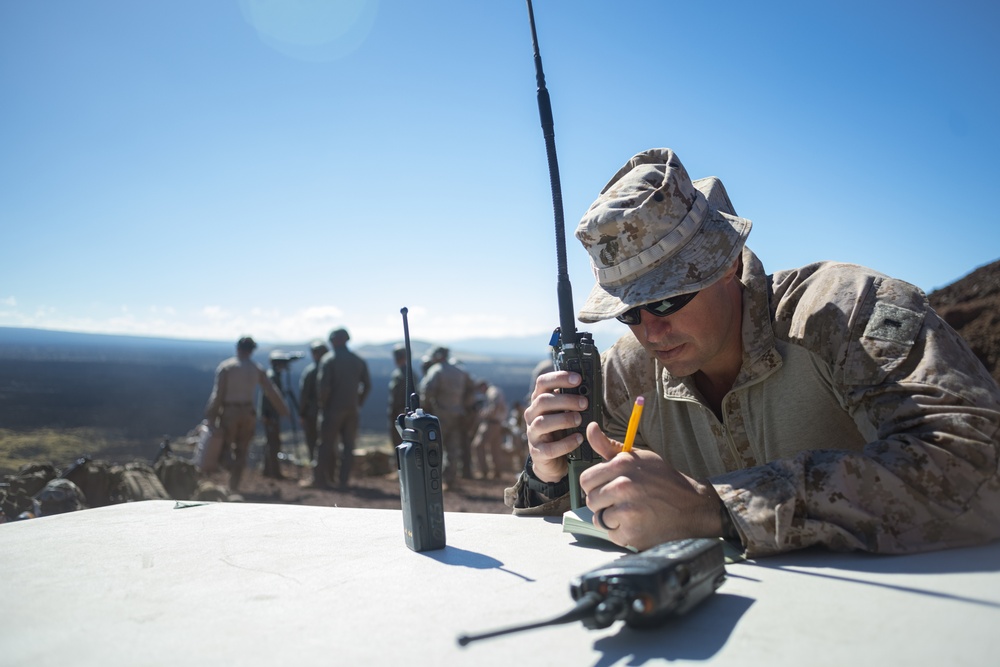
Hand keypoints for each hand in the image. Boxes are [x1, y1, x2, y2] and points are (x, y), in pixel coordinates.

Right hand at [523, 370, 588, 482]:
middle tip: (585, 403)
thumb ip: (573, 401)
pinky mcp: (538, 452)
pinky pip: (549, 448)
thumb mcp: (567, 413)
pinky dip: (566, 443)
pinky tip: (579, 439)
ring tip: (580, 420)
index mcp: (540, 401)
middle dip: (566, 400)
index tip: (578, 379)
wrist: (555, 461)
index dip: (559, 378)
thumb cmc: (563, 431)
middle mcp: (532, 415)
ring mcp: (533, 434)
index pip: (542, 382)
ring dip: (564, 419)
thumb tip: (590, 388)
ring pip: (542, 423)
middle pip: (543, 401)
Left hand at [580, 422, 723, 550]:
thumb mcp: (639, 458)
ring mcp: (627, 511)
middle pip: (591, 500)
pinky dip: (622, 533)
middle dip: (603, 503)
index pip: (586, 480)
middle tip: (623, 502)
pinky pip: (612, 535)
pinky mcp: (632, 533)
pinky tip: (638, 525)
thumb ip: (610, 447)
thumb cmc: (664, 481)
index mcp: (622, 464)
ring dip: (612, 519)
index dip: (596, 485)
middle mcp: (623, 486)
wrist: (693, 507)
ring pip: (599, 518)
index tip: (609, 488)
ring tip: (632, 513)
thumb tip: (590, 428)